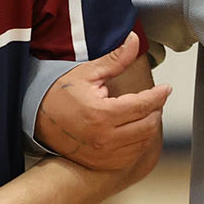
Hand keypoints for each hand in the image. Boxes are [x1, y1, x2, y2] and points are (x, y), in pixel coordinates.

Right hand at [33, 32, 171, 170]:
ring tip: (144, 114)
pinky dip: (138, 144)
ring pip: (143, 143)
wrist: (37, 119)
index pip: (143, 105)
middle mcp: (104, 138)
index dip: (159, 96)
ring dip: (149, 127)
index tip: (166, 89)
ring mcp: (102, 154)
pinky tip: (133, 131)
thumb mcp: (88, 73)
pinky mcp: (100, 164)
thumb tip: (133, 40)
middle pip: (148, 125)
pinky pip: (130, 156)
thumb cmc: (60, 93)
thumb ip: (115, 60)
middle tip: (153, 100)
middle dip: (155, 111)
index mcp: (101, 113)